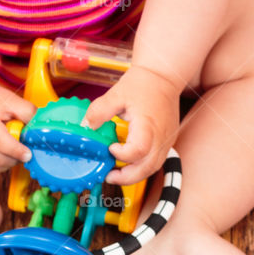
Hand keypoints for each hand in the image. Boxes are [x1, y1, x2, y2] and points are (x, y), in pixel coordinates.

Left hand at [82, 65, 181, 185]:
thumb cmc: (142, 84)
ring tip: (116, 173)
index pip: (138, 150)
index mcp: (148, 125)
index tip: (110, 148)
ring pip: (153, 168)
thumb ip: (99, 111)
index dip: (122, 154)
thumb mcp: (116, 94)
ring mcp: (166, 141)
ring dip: (135, 175)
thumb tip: (85, 127)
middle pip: (147, 168)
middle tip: (109, 177)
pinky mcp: (167, 141)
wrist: (163, 76)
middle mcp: (160, 137)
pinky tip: (129, 163)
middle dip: (127, 178)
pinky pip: (156, 161)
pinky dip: (142, 166)